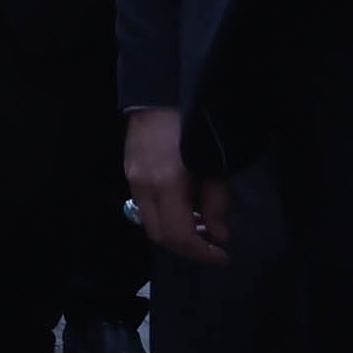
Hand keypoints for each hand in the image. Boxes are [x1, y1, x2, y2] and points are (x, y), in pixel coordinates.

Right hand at [127, 107, 231, 264]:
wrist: (160, 96)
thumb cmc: (194, 129)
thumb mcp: (215, 167)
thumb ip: (217, 204)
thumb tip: (219, 236)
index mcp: (167, 186)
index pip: (179, 235)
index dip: (201, 253)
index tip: (222, 256)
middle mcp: (144, 188)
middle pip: (160, 236)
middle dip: (187, 248)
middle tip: (211, 247)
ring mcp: (132, 181)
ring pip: (150, 224)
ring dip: (175, 234)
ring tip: (200, 227)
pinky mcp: (130, 174)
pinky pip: (145, 208)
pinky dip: (165, 218)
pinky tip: (182, 208)